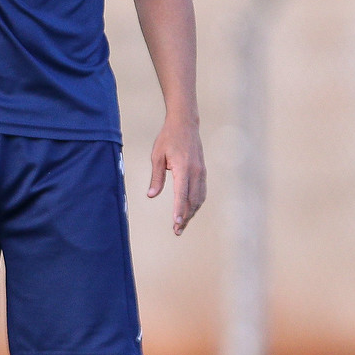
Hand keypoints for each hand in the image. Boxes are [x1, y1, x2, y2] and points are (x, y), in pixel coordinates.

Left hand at [147, 116, 205, 235]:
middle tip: (177, 230)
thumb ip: (156, 177)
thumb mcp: (157, 156)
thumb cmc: (168, 138)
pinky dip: (196, 204)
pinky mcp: (203, 172)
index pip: (181, 193)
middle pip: (192, 200)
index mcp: (183, 167)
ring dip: (191, 213)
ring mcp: (201, 172)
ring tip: (182, 225)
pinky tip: (189, 211)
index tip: (176, 222)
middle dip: (185, 217)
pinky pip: (201, 192)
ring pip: (199, 198)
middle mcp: (195, 171)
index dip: (179, 209)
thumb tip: (151, 195)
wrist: (185, 124)